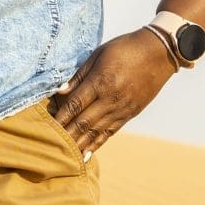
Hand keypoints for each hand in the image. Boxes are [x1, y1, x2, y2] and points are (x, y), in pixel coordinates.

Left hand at [50, 30, 176, 157]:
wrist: (160, 53)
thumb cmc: (125, 48)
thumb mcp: (99, 54)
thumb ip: (79, 75)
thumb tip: (60, 91)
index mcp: (101, 81)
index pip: (74, 105)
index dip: (59, 118)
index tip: (45, 127)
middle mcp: (111, 99)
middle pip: (83, 122)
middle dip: (65, 135)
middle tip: (49, 146)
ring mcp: (122, 109)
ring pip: (96, 132)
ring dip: (79, 144)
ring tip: (64, 156)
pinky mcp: (130, 114)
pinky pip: (110, 132)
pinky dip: (97, 144)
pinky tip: (86, 153)